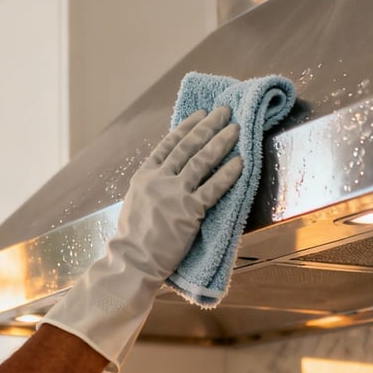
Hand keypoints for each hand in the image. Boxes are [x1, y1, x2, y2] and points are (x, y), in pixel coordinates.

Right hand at [40, 106, 240, 369]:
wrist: (132, 261)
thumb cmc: (133, 238)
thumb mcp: (136, 202)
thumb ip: (152, 185)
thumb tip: (168, 173)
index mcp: (144, 175)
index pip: (168, 143)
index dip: (187, 126)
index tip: (201, 113)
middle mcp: (158, 179)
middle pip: (188, 146)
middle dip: (208, 126)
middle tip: (224, 111)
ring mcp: (174, 194)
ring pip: (202, 161)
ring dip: (221, 142)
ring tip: (235, 129)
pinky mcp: (190, 212)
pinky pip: (213, 188)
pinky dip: (228, 174)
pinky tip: (240, 162)